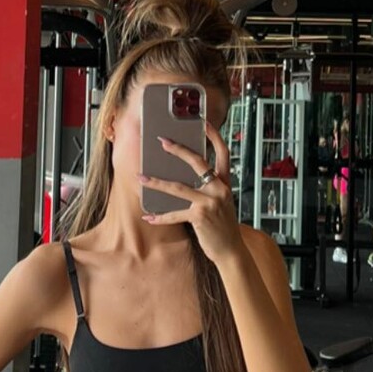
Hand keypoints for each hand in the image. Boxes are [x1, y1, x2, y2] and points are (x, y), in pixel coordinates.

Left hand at [138, 120, 243, 264]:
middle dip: (178, 150)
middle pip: (198, 162)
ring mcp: (210, 202)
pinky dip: (160, 216)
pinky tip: (148, 217)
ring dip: (156, 182)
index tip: (203, 122)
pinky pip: (174, 213)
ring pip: (178, 187)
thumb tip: (185, 177)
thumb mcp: (220, 202)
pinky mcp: (200, 216)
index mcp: (225, 183)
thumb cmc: (222, 226)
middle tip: (162, 141)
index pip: (223, 153)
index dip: (214, 136)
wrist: (231, 250)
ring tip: (141, 177)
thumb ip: (208, 188)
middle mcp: (219, 189)